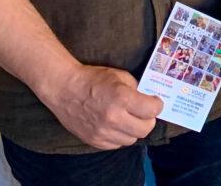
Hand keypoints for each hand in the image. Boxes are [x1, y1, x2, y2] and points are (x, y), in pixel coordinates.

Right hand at [37, 64, 162, 150]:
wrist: (64, 89)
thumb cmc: (92, 79)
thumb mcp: (120, 76)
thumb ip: (136, 89)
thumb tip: (147, 100)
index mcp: (122, 98)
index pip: (152, 110)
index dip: (156, 105)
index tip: (154, 102)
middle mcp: (113, 118)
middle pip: (145, 129)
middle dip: (148, 119)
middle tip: (143, 112)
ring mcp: (103, 132)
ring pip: (131, 139)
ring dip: (134, 129)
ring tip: (128, 118)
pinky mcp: (94, 141)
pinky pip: (116, 144)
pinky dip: (120, 136)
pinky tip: (116, 125)